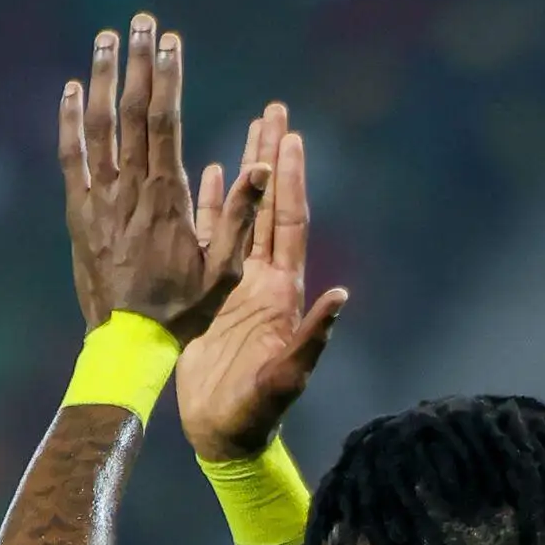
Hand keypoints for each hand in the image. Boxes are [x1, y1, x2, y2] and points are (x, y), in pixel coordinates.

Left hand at [57, 14, 260, 337]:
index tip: (171, 39)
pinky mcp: (78, 214)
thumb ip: (241, 216)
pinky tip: (70, 90)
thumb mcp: (225, 270)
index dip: (167, 76)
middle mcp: (130, 190)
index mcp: (167, 197)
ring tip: (106, 38)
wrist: (128, 344)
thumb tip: (265, 168)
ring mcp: (99, 200)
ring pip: (98, 127)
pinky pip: (71, 158)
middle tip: (141, 20)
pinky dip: (69, 122)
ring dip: (101, 78)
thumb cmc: (183, 310)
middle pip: (132, 112)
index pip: (165, 121)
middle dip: (138, 62)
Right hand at [176, 108, 348, 460]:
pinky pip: (210, 238)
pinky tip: (202, 173)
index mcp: (283, 292)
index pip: (289, 223)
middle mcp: (264, 279)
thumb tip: (342, 298)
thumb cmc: (255, 414)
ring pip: (243, 214)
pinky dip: (209, 203)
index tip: (293, 135)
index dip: (291, 179)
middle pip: (270, 204)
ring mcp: (238, 285)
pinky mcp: (211, 295)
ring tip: (246, 128)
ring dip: (246, 171)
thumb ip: (314, 339)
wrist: (223, 435)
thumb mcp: (287, 378)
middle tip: (274, 109)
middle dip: (272, 157)